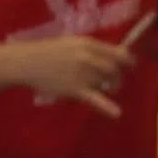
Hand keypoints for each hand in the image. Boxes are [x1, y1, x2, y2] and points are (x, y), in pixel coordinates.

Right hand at [11, 35, 130, 117]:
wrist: (27, 62)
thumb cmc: (49, 52)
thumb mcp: (73, 43)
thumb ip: (93, 49)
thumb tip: (117, 56)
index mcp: (89, 44)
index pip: (118, 54)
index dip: (128, 62)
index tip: (130, 67)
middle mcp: (88, 58)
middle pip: (115, 70)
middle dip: (117, 78)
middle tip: (112, 84)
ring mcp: (82, 74)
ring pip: (104, 84)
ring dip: (104, 88)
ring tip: (97, 88)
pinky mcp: (75, 89)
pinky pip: (95, 99)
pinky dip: (107, 107)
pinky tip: (116, 113)